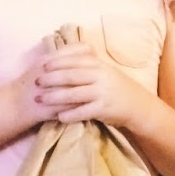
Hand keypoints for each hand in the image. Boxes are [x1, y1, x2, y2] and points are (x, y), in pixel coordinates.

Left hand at [32, 40, 147, 126]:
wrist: (138, 105)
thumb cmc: (116, 87)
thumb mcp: (104, 70)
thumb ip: (86, 64)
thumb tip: (60, 58)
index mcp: (99, 65)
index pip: (74, 60)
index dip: (56, 62)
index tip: (42, 64)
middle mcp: (101, 76)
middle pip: (71, 75)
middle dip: (51, 78)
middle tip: (36, 81)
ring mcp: (103, 92)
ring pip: (74, 94)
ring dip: (54, 97)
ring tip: (40, 99)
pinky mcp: (104, 109)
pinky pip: (83, 112)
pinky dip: (69, 114)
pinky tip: (58, 117)